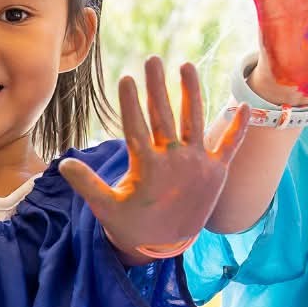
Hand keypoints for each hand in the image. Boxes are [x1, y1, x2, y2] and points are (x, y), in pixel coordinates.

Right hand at [58, 57, 246, 260]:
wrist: (166, 246)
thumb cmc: (132, 224)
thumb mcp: (106, 207)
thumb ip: (87, 184)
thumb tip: (64, 164)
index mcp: (148, 168)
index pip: (136, 127)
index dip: (130, 102)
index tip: (127, 78)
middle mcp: (175, 161)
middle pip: (164, 116)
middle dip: (157, 86)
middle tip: (153, 60)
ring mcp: (199, 164)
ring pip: (195, 121)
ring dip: (192, 92)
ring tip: (187, 66)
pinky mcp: (217, 172)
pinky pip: (231, 146)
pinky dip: (238, 127)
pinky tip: (243, 105)